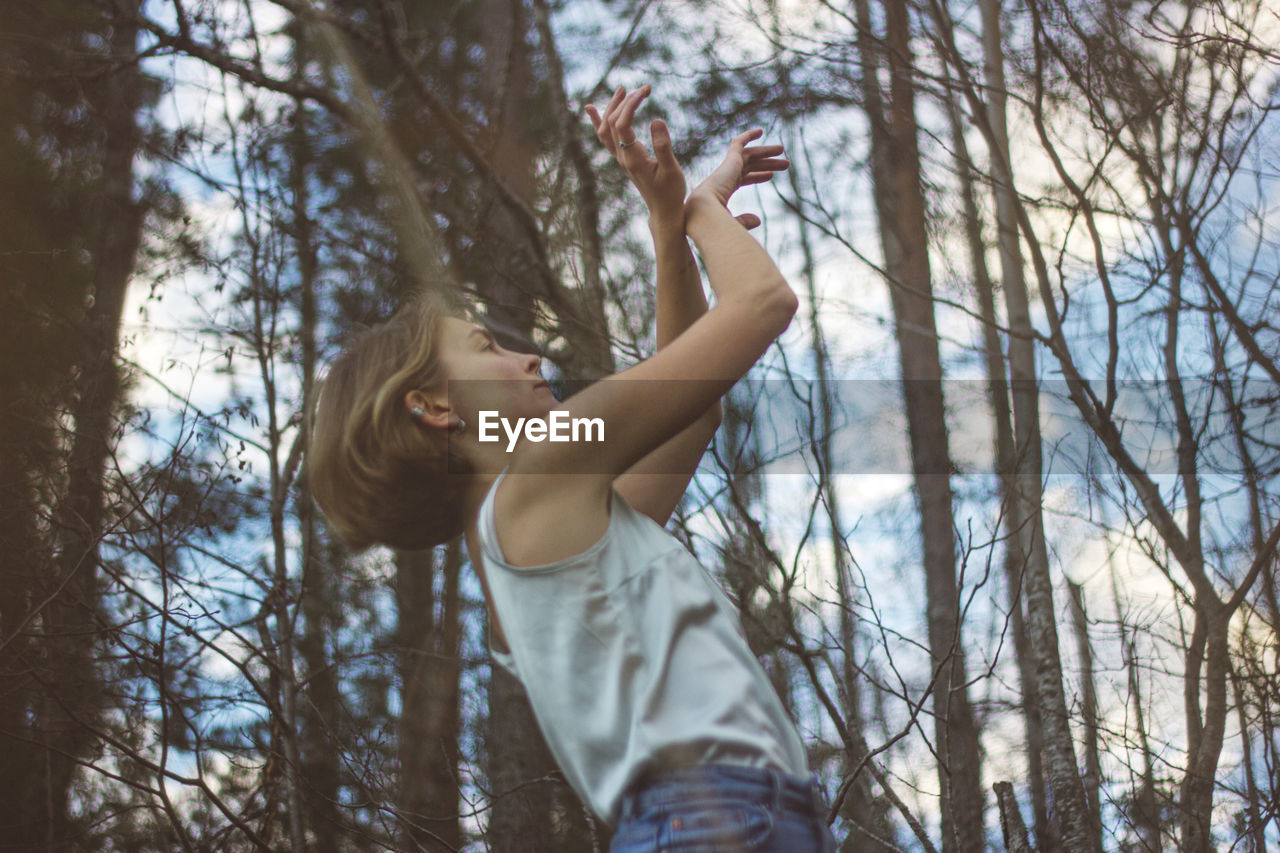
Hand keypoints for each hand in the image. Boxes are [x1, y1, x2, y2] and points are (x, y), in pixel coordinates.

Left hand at [585, 84, 685, 222]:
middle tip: (644, 88)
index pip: (623, 124)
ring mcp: (620, 158)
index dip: (631, 104)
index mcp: (633, 158)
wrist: (664, 210)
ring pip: (606, 128)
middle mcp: (622, 157)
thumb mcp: (671, 169)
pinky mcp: (623, 159)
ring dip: (611, 107)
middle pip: (613, 122)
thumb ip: (663, 145)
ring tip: (622, 90)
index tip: (646, 91)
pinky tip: (590, 108)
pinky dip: (597, 121)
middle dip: (625, 101)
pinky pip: (605, 138)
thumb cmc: (670, 191)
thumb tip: (656, 119)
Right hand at [689, 129, 788, 229]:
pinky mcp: (730, 160)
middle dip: (767, 164)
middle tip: (785, 164)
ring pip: (750, 155)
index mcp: (724, 190)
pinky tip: (761, 131)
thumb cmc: (713, 223)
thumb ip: (744, 222)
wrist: (703, 212)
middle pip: (750, 166)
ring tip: (782, 150)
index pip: (743, 179)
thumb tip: (758, 220)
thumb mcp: (731, 224)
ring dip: (766, 152)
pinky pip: (738, 143)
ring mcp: (727, 168)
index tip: (770, 176)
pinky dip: (748, 135)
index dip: (757, 176)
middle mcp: (725, 177)